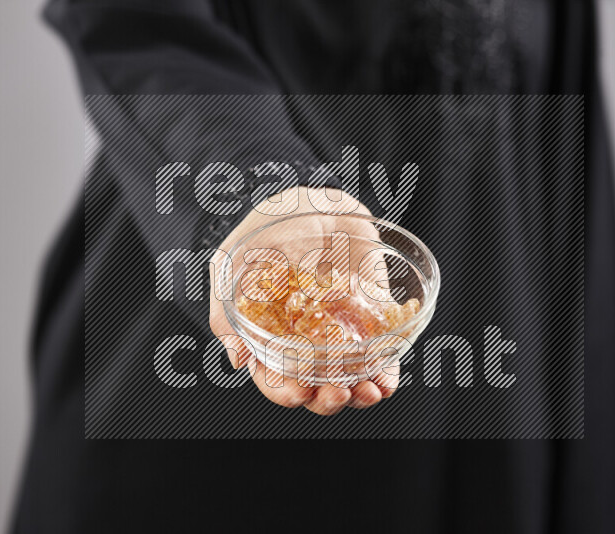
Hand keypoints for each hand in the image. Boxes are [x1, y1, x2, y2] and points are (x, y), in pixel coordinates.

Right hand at [208, 186, 399, 414]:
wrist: (311, 201)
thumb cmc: (265, 232)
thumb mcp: (231, 266)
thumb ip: (226, 311)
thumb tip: (238, 359)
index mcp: (270, 337)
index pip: (274, 378)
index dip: (284, 392)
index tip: (297, 393)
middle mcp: (305, 342)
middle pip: (315, 386)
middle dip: (325, 399)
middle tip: (335, 394)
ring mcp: (339, 332)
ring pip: (350, 377)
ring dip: (360, 393)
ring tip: (368, 392)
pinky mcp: (370, 318)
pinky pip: (381, 353)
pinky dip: (387, 373)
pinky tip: (387, 381)